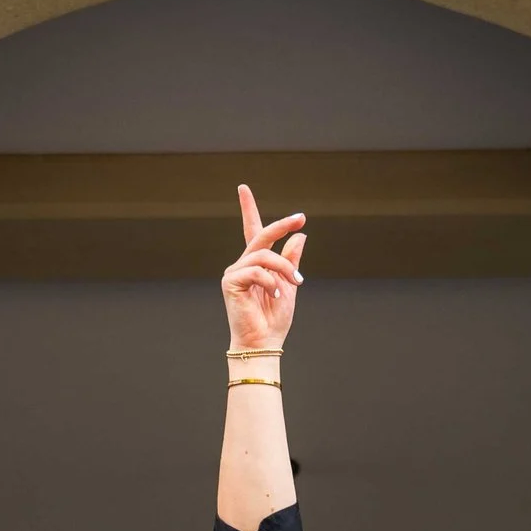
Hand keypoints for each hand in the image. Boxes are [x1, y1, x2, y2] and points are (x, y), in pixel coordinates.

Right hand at [223, 180, 305, 356]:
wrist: (264, 341)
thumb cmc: (274, 319)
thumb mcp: (289, 285)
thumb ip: (291, 261)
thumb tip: (299, 236)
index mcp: (256, 264)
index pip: (252, 232)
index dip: (248, 209)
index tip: (243, 188)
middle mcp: (242, 264)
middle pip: (261, 236)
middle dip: (281, 225)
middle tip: (300, 218)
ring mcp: (235, 272)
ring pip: (264, 255)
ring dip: (284, 268)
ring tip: (295, 283)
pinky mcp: (230, 282)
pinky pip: (256, 271)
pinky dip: (271, 281)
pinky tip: (274, 294)